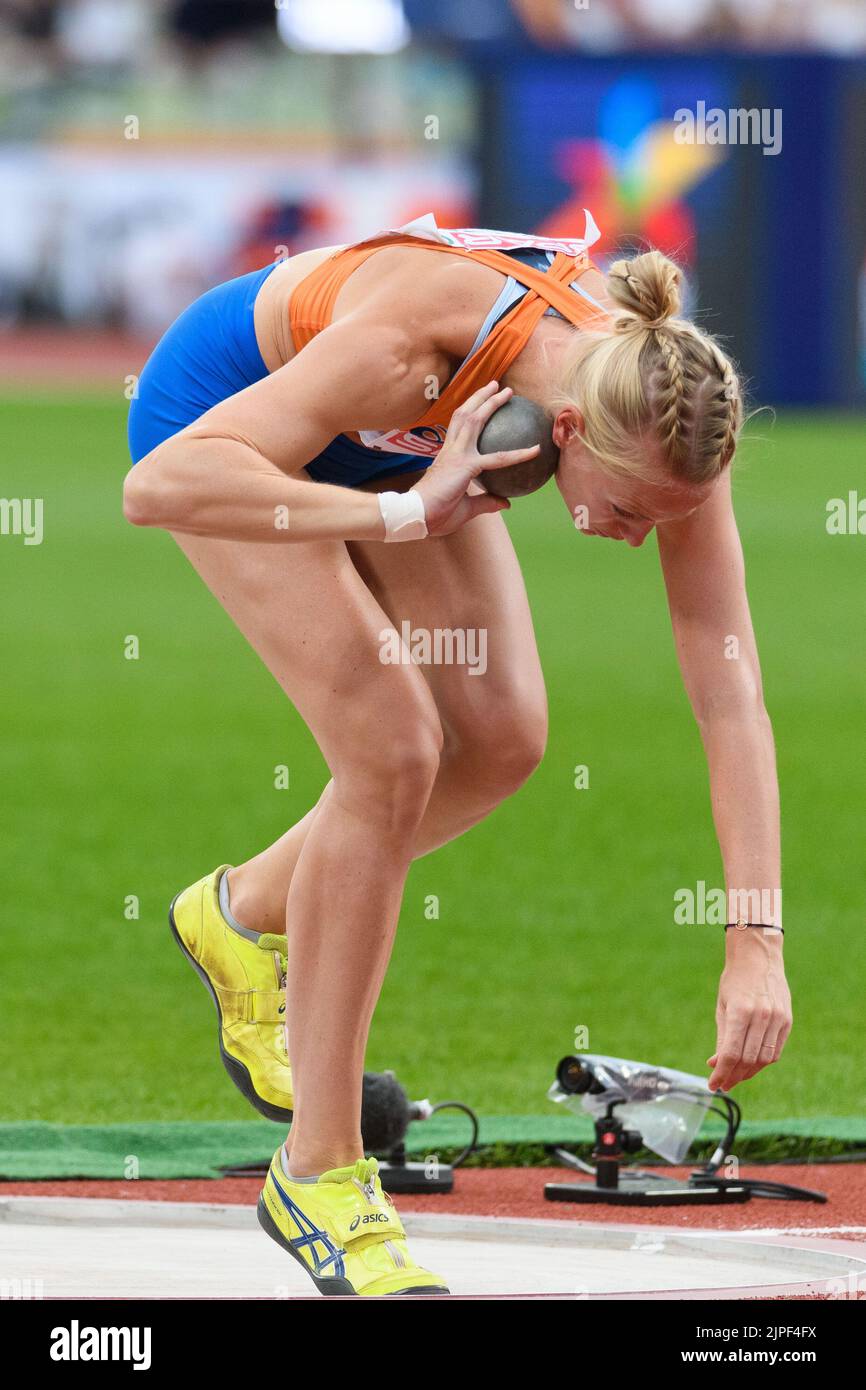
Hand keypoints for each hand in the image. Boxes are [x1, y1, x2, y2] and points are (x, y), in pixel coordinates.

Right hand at [416, 381, 540, 535]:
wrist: (417, 517)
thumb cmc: (436, 515)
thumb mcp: (466, 508)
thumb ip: (485, 503)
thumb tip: (506, 503)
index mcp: (448, 457)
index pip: (458, 428)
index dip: (469, 413)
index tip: (481, 405)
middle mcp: (452, 450)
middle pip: (464, 415)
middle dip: (480, 397)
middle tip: (495, 385)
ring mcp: (457, 455)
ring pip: (474, 420)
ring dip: (491, 403)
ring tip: (507, 391)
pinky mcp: (465, 466)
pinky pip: (498, 458)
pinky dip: (519, 454)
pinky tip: (536, 450)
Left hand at [707, 933, 791, 1090]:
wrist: (758, 957)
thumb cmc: (734, 982)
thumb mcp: (723, 1007)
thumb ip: (722, 1038)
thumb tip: (716, 1065)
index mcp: (740, 1011)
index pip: (731, 1053)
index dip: (721, 1073)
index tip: (712, 1085)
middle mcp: (761, 1016)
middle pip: (747, 1059)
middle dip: (733, 1076)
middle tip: (723, 1084)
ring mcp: (777, 1018)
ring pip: (764, 1059)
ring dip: (749, 1073)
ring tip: (735, 1077)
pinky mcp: (787, 1021)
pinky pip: (776, 1050)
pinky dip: (763, 1062)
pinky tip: (751, 1065)